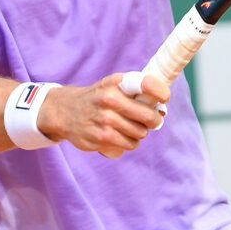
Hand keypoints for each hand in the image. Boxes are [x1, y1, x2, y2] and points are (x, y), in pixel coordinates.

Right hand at [37, 72, 169, 157]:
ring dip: (139, 132)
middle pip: (149, 116)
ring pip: (140, 133)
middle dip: (153, 120)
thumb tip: (163, 101)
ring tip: (129, 126)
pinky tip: (120, 135)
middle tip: (151, 119)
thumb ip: (137, 88)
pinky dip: (128, 142)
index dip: (161, 92)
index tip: (164, 97)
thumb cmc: (97, 96)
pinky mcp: (100, 139)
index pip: (147, 85)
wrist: (66, 111)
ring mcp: (105, 121)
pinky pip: (128, 145)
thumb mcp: (113, 83)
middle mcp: (110, 101)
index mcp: (116, 85)